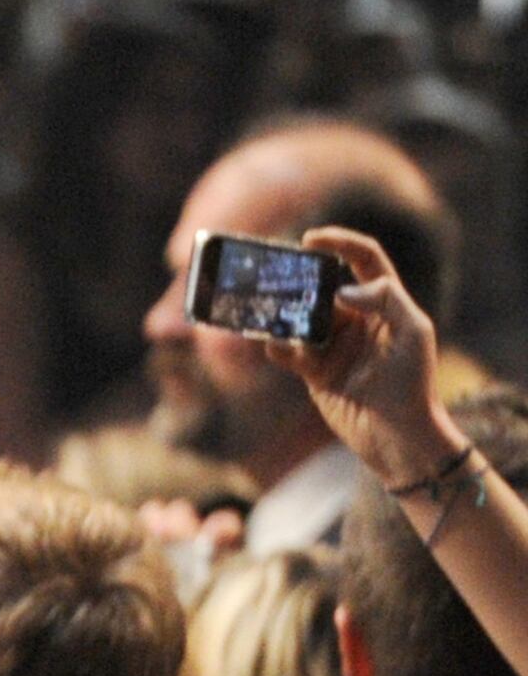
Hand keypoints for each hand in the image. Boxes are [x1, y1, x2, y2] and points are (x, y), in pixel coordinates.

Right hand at [264, 226, 457, 490]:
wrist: (394, 435)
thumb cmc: (412, 382)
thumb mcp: (412, 333)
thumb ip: (385, 300)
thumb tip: (340, 289)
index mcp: (384, 304)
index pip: (363, 260)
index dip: (340, 244)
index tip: (310, 240)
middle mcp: (356, 319)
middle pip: (322, 287)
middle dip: (298, 279)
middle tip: (273, 273)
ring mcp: (333, 345)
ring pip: (299, 318)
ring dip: (281, 313)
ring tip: (263, 308)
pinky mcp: (313, 371)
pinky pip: (287, 351)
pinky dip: (276, 346)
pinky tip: (271, 344)